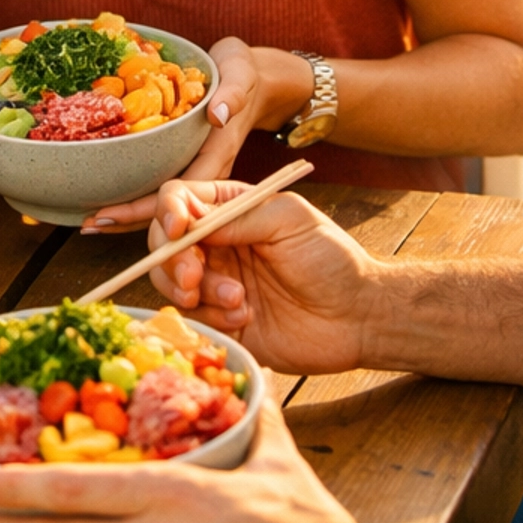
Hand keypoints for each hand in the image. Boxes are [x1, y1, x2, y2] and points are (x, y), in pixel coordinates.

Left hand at [78, 38, 311, 234]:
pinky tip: (109, 198)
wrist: (258, 79)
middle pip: (168, 207)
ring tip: (90, 222)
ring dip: (128, 214)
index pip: (182, 191)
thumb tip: (219, 115)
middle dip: (129, 218)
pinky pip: (161, 185)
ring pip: (163, 203)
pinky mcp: (188, 161)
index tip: (114, 216)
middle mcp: (207, 169)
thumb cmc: (243, 73)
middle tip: (89, 225)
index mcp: (218, 153)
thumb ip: (233, 95)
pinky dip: (136, 196)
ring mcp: (197, 168)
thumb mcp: (240, 75)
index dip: (148, 208)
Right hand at [140, 179, 377, 376]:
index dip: (169, 212)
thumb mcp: (290, 219)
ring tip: (239, 300)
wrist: (358, 317)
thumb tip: (193, 222)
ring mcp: (217, 284)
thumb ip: (239, 216)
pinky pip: (195, 319)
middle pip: (164, 243)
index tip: (178, 229)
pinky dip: (214, 318)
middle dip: (172, 259)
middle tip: (195, 276)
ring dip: (197, 291)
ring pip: (172, 283)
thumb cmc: (332, 259)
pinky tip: (247, 318)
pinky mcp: (222, 322)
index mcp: (231, 211)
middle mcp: (217, 245)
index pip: (180, 200)